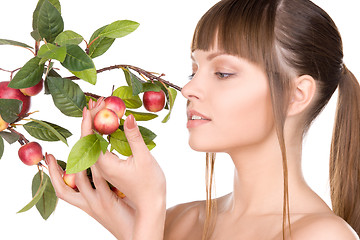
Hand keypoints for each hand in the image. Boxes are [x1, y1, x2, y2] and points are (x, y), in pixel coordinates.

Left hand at [47, 98, 165, 238]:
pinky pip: (97, 151)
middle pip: (87, 139)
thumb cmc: (150, 184)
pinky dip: (98, 137)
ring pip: (90, 145)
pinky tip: (104, 130)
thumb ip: (134, 137)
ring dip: (93, 127)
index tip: (93, 104)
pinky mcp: (107, 171)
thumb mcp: (144, 158)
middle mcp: (99, 167)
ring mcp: (102, 170)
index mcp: (104, 164)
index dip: (89, 119)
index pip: (90, 137)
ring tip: (98, 112)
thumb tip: (127, 116)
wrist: (150, 206)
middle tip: (98, 102)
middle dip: (90, 119)